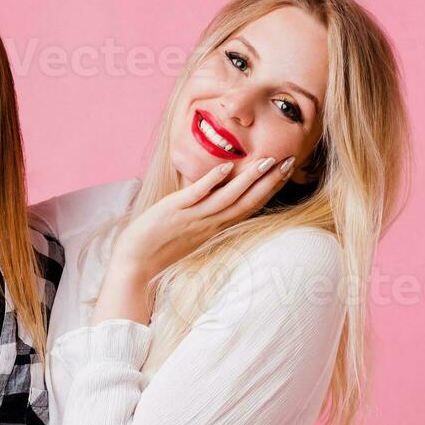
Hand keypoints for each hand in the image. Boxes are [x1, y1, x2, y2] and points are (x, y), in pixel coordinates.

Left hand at [111, 155, 294, 285]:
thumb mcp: (191, 230)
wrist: (135, 263)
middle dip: (270, 181)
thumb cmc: (160, 246)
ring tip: (267, 161)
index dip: (270, 188)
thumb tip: (218, 192)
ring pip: (227, 198)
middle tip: (289, 160)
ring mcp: (193, 217)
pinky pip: (197, 195)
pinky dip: (212, 181)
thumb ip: (207, 213)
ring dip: (249, 179)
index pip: (250, 206)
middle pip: (247, 201)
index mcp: (216, 227)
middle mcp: (210, 223)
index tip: (287, 169)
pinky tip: (227, 167)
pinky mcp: (174, 211)